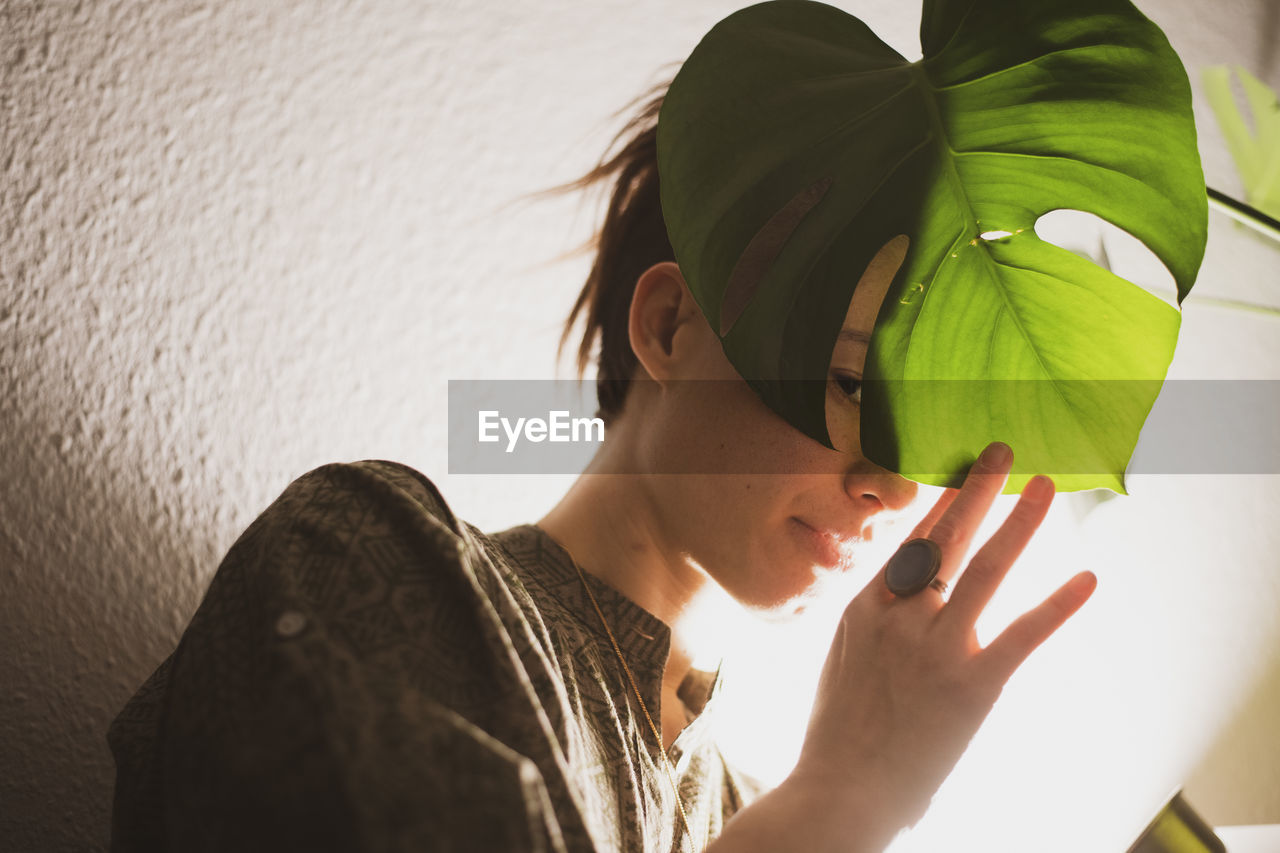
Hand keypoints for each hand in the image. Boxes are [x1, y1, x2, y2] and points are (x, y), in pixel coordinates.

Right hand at [790, 441, 1096, 834]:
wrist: (842, 789)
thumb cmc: (841, 732)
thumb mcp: (845, 660)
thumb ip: (877, 622)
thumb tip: (901, 594)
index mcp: (866, 608)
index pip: (910, 539)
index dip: (942, 501)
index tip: (963, 468)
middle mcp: (900, 617)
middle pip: (945, 538)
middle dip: (977, 488)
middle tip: (1003, 449)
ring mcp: (936, 648)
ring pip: (984, 570)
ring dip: (1019, 523)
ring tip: (1044, 485)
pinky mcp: (972, 685)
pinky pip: (1023, 635)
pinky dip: (1059, 604)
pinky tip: (1087, 578)